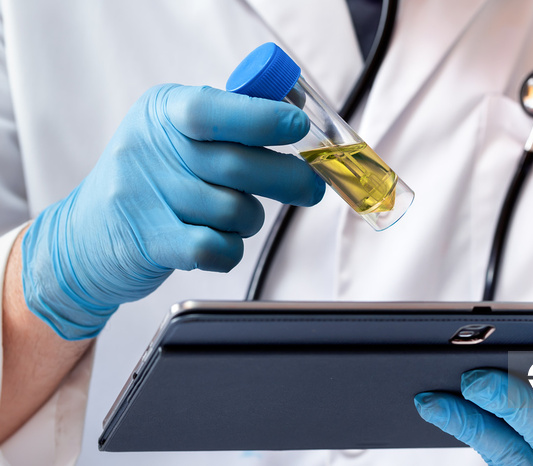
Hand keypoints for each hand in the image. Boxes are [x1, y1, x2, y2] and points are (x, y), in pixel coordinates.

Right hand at [22, 84, 323, 339]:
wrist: (86, 235)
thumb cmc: (153, 179)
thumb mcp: (176, 132)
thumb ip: (229, 123)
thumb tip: (293, 122)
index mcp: (162, 111)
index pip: (212, 110)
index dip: (262, 118)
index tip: (296, 128)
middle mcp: (148, 148)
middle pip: (238, 165)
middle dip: (288, 179)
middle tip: (310, 187)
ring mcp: (143, 196)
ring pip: (235, 211)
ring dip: (250, 219)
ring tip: (234, 215)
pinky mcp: (148, 241)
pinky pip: (216, 248)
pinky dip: (231, 248)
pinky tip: (220, 240)